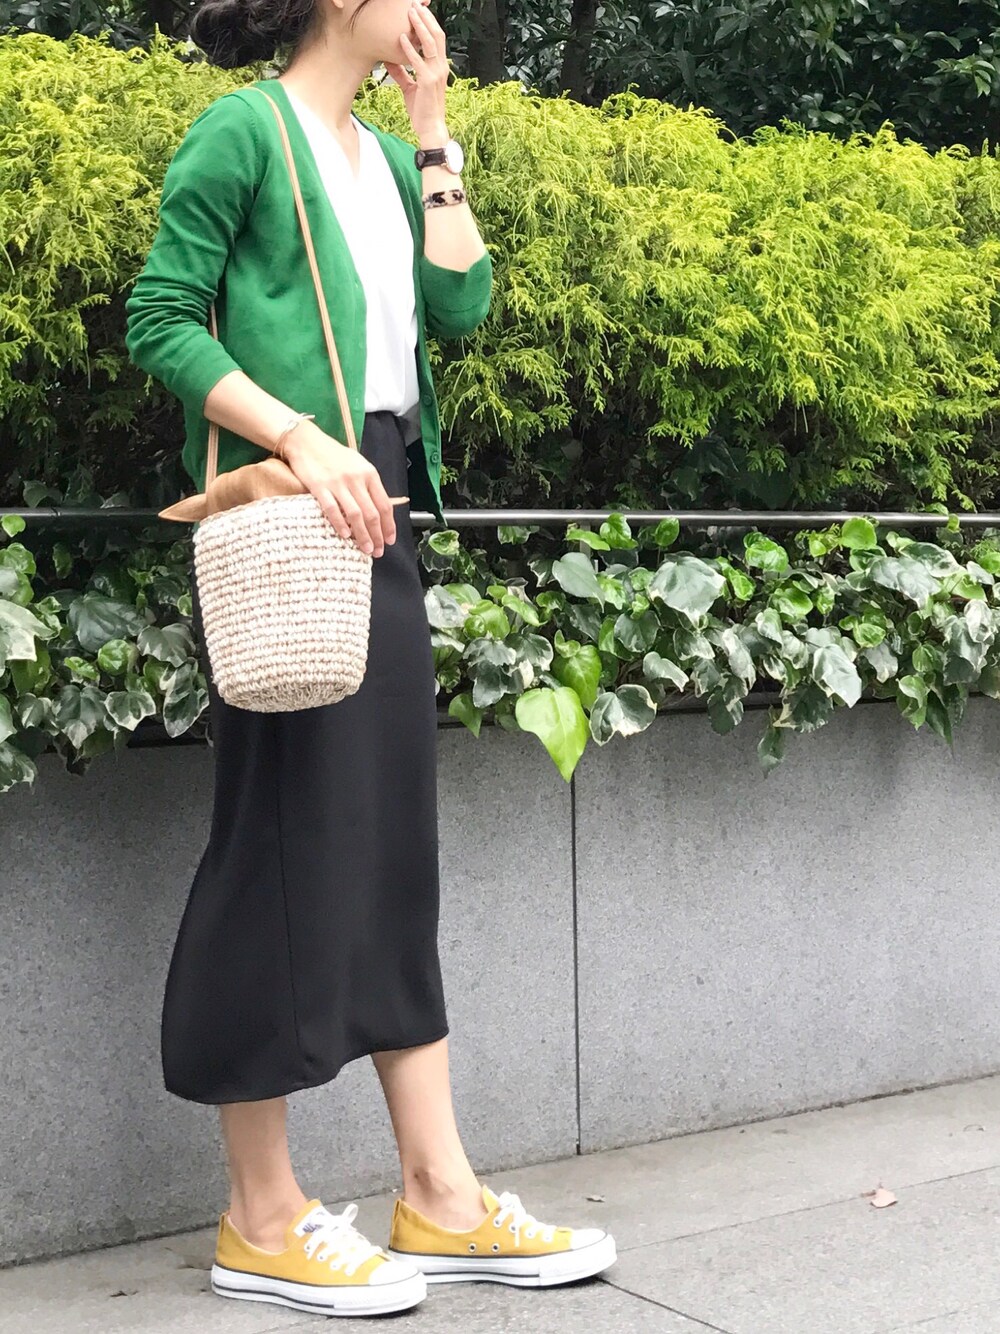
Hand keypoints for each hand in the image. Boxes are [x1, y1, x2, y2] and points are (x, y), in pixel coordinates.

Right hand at [283, 423, 395, 556]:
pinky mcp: (320, 487)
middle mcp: (356, 479)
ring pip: (355, 515)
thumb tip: (378, 508)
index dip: (389, 525)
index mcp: (369, 474)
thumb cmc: (332, 454)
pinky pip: (332, 510)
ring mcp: (338, 483)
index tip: (390, 540)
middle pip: (372, 513)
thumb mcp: (357, 464)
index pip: (384, 504)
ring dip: (362, 535)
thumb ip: (368, 484)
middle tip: (378, 550)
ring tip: (365, 549)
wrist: (306, 441)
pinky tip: (345, 536)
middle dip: (377, 536)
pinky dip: (340, 524)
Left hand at [384, 3, 449, 145]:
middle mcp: (441, 67)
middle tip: (414, 5)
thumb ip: (401, 73)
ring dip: (419, 27)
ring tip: (410, 14)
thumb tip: (389, 61)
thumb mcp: (409, 88)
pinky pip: (418, 62)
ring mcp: (436, 74)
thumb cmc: (422, 110)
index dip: (429, 23)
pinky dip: (410, 49)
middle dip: (425, 18)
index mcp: (439, 67)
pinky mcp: (428, 82)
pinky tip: (401, 40)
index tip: (418, 11)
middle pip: (437, 35)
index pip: (437, 39)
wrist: (430, 128)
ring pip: (430, 44)